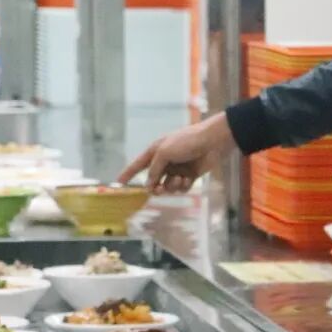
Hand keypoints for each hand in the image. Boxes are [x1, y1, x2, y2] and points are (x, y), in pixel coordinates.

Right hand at [116, 113, 236, 193]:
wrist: (213, 141)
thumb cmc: (187, 141)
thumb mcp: (165, 152)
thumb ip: (154, 169)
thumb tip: (149, 184)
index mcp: (156, 151)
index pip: (138, 165)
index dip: (127, 174)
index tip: (118, 184)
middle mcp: (165, 161)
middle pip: (153, 180)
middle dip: (155, 187)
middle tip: (158, 190)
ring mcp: (177, 169)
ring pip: (167, 186)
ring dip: (172, 185)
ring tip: (179, 179)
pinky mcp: (190, 175)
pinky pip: (181, 187)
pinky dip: (183, 185)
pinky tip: (188, 178)